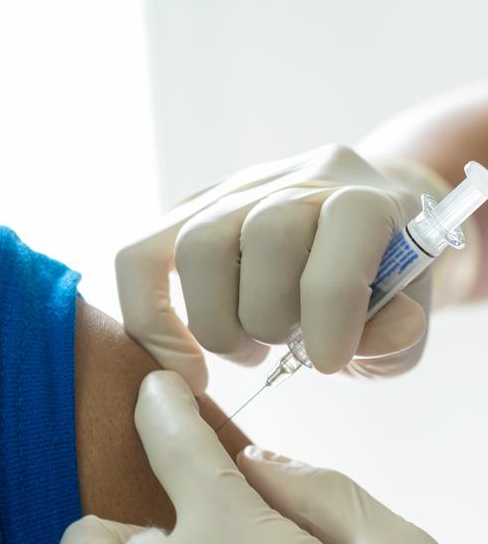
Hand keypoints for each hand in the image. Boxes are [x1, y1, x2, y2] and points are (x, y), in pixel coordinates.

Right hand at [116, 144, 451, 392]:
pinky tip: (180, 358)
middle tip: (282, 351)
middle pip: (265, 236)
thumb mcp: (405, 315)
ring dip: (217, 322)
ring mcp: (234, 193)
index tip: (328, 364)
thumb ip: (392, 335)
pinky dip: (150, 316)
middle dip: (271, 318)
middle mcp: (296, 180)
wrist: (349, 231)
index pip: (346, 224)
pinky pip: (139, 257)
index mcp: (365, 195)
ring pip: (198, 246)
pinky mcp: (188, 215)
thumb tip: (347, 348)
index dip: (333, 304)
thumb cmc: (377, 283)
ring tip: (246, 351)